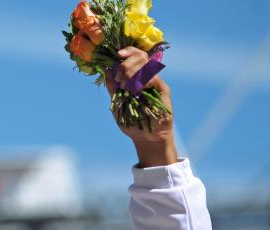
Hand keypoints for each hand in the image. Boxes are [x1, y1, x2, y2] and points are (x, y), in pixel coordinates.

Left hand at [105, 47, 176, 166]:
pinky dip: (141, 81)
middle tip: (119, 80)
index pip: (136, 56)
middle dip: (126, 65)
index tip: (118, 55)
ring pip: (146, 65)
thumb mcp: (117, 102)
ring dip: (131, 73)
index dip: (128, 51)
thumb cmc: (132, 122)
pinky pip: (153, 78)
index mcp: (137, 77)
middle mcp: (147, 77)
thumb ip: (112, 86)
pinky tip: (136, 90)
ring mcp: (156, 82)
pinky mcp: (163, 90)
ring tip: (125, 87)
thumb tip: (105, 69)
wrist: (145, 138)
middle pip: (141, 56)